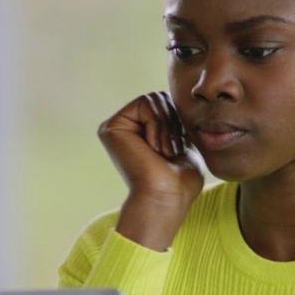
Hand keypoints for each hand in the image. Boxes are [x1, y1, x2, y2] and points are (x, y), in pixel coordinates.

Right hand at [98, 91, 203, 250]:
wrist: (167, 197)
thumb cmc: (180, 181)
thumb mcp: (184, 144)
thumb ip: (176, 122)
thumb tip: (178, 101)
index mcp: (141, 132)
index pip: (168, 104)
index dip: (180, 122)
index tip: (179, 150)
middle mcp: (126, 128)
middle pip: (160, 98)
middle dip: (174, 122)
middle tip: (171, 151)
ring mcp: (116, 127)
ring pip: (154, 99)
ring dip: (167, 126)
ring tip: (164, 152)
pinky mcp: (111, 127)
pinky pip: (144, 103)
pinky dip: (156, 125)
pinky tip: (153, 148)